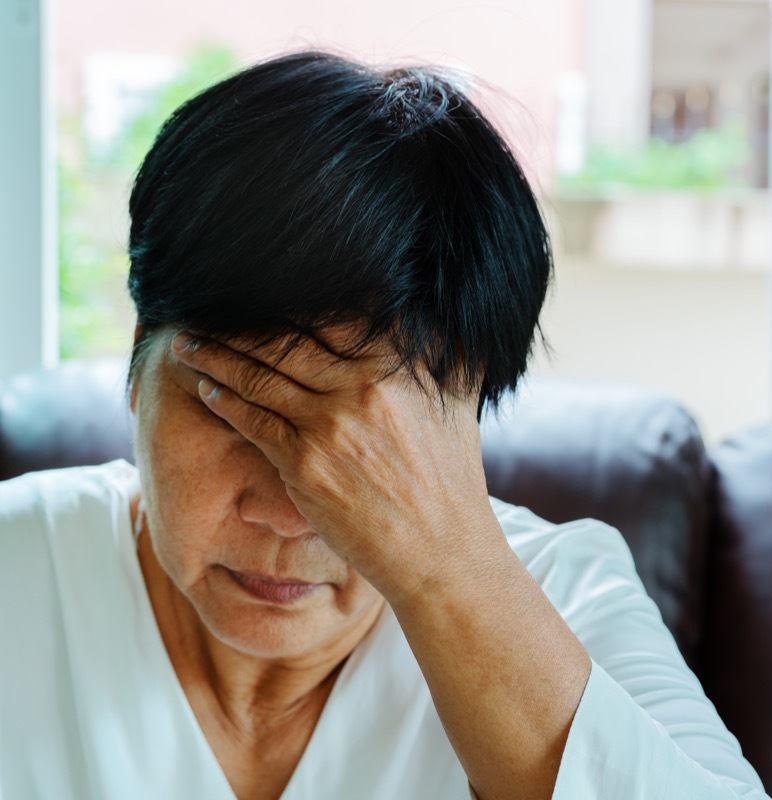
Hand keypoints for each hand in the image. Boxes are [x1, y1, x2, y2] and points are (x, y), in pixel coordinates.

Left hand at [170, 329, 505, 598]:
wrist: (439, 549)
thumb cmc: (451, 475)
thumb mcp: (460, 401)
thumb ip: (448, 352)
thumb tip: (444, 311)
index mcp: (397, 367)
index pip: (331, 316)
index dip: (287, 298)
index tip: (258, 290)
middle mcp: (362, 388)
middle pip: (283, 340)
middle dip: (238, 323)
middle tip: (207, 308)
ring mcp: (329, 426)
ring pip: (258, 376)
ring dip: (216, 356)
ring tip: (191, 344)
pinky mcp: (304, 464)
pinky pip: (253, 420)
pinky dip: (225, 400)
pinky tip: (208, 389)